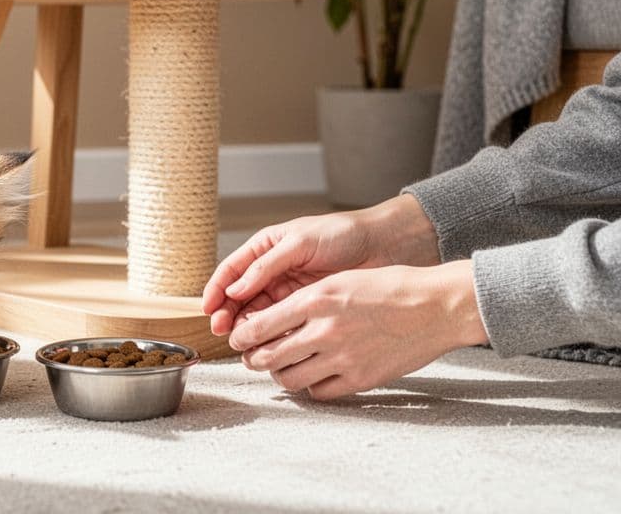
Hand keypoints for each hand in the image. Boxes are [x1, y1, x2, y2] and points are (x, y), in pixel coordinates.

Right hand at [203, 194, 439, 335]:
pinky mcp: (306, 309)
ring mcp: (288, 291)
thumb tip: (234, 290)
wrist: (382, 246)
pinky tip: (270, 343)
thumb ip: (266, 265)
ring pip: (258, 313)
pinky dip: (273, 334)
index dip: (216, 291)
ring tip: (245, 341)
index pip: (230, 272)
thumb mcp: (299, 243)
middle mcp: (271, 272)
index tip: (209, 310)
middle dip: (228, 315)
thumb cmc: (341, 234)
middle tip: (225, 333)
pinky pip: (282, 324)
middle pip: (239, 297)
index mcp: (264, 249)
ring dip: (248, 327)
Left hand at [229, 261, 487, 399]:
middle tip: (251, 358)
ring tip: (280, 369)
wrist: (436, 306)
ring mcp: (342, 357)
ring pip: (289, 379)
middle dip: (252, 360)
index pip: (259, 326)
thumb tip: (273, 317)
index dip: (241, 336)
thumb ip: (306, 299)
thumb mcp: (341, 280)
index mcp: (315, 299)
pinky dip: (310, 387)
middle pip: (267, 356)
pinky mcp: (360, 378)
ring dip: (278, 376)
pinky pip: (319, 392)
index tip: (237, 339)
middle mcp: (324, 329)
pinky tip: (313, 377)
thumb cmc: (391, 287)